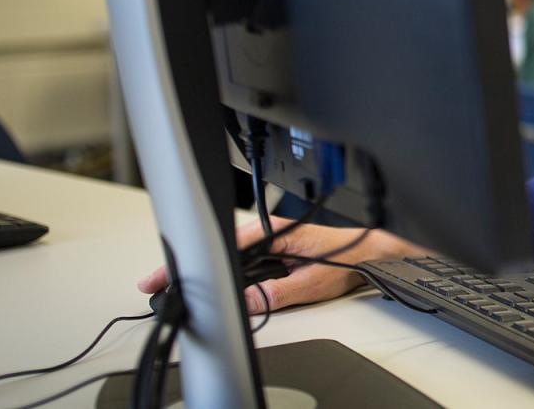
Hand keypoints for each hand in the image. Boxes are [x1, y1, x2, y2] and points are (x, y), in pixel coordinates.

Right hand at [135, 216, 406, 313]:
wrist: (372, 253)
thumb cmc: (347, 257)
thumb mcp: (309, 284)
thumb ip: (273, 294)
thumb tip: (243, 302)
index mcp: (276, 231)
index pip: (225, 243)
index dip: (195, 258)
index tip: (168, 271)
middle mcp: (271, 231)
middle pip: (223, 248)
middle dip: (194, 265)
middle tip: (161, 283)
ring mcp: (273, 238)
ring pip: (233, 254)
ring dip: (211, 268)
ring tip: (183, 283)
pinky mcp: (277, 247)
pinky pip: (246, 258)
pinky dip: (229, 269)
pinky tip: (216, 281)